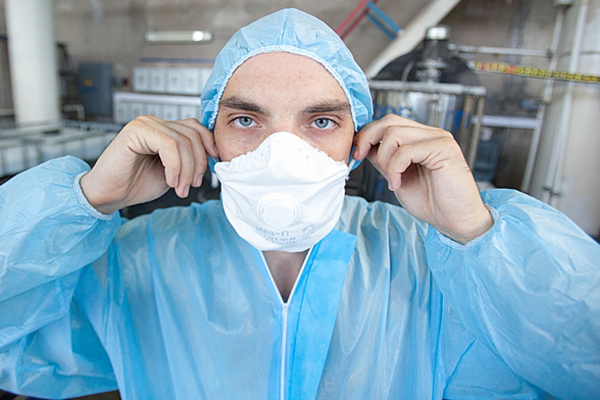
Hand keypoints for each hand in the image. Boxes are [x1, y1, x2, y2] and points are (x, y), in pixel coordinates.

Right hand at [80, 115, 217, 213]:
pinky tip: (169, 180)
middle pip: (193, 134)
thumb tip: (213, 153)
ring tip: (179, 187)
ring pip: (183, 141)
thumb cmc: (137, 184)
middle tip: (191, 185)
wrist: (109, 195)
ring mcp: (145, 124)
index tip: (210, 167)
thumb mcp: (174, 171)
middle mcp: (155, 122)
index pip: (196, 128)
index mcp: (164, 129)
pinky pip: (169, 145)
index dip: (208, 146)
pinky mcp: (136, 131)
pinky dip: (174, 166)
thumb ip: (188, 158)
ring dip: (186, 169)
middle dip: (198, 164)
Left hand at [353, 114, 491, 243]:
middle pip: (389, 121)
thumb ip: (385, 161)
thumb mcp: (398, 178)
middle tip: (360, 158)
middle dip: (368, 139)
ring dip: (384, 160)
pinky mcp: (444, 149)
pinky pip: (406, 150)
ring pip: (394, 134)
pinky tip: (397, 184)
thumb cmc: (433, 203)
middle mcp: (431, 135)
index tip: (356, 154)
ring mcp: (439, 139)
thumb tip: (364, 148)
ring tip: (391, 180)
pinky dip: (395, 168)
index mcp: (420, 139)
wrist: (456, 221)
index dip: (367, 135)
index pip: (388, 123)